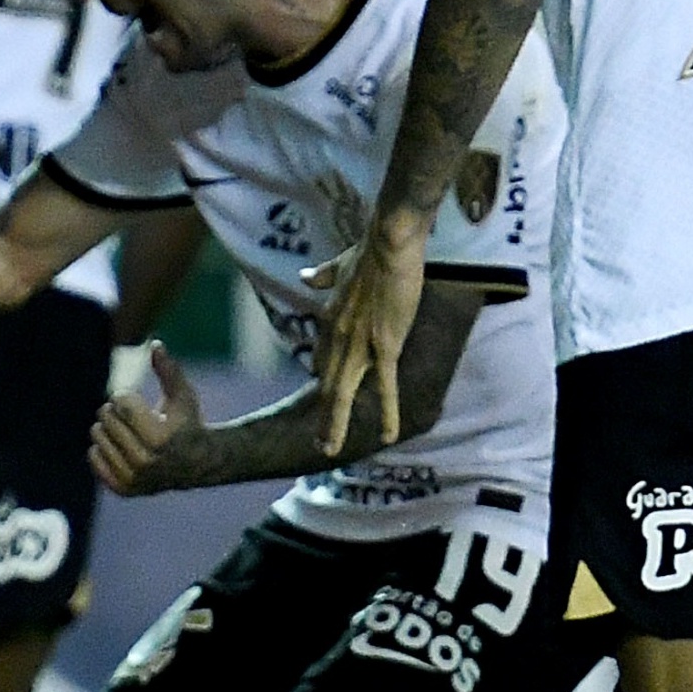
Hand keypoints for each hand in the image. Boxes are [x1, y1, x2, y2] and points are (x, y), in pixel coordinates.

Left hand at [90, 341, 205, 494]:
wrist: (196, 464)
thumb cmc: (187, 422)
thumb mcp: (183, 395)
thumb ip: (169, 371)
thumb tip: (155, 344)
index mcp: (160, 437)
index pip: (121, 403)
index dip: (125, 395)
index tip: (136, 400)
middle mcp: (145, 461)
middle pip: (106, 419)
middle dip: (116, 411)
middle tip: (132, 416)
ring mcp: (133, 478)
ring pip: (97, 437)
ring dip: (107, 427)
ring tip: (125, 430)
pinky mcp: (123, 488)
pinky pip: (93, 457)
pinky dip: (100, 447)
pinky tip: (116, 444)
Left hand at [312, 218, 426, 453]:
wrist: (388, 242)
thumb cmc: (369, 250)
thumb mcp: (338, 265)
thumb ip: (322, 275)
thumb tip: (304, 275)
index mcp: (330, 319)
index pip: (323, 358)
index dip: (323, 380)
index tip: (321, 399)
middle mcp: (338, 337)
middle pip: (326, 385)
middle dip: (321, 416)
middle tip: (317, 443)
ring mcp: (360, 344)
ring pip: (343, 393)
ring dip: (336, 424)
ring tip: (329, 449)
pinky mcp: (385, 345)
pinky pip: (385, 387)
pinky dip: (386, 413)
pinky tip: (387, 435)